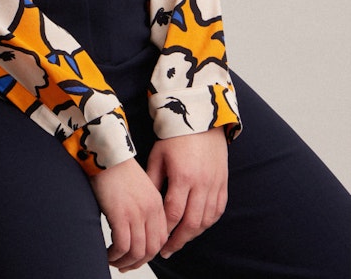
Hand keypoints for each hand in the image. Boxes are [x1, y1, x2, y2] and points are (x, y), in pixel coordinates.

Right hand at [89, 157, 167, 271]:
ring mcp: (136, 213)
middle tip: (125, 265)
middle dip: (138, 262)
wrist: (106, 154)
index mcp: (156, 203)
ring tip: (114, 261)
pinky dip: (115, 255)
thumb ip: (143, 207)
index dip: (149, 252)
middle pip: (151, 249)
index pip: (160, 238)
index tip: (137, 257)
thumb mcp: (139, 188)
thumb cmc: (117, 168)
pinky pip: (122, 246)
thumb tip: (136, 229)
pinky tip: (108, 253)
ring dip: (125, 262)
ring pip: (137, 251)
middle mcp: (150, 210)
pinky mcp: (120, 214)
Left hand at [146, 127, 227, 259]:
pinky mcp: (223, 182)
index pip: (174, 212)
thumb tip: (145, 204)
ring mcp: (215, 184)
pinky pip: (218, 210)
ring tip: (180, 241)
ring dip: (193, 233)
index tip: (155, 238)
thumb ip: (153, 181)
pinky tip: (197, 226)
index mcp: (183, 176)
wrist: (201, 119)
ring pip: (206, 219)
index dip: (165, 229)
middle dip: (178, 240)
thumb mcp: (158, 155)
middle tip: (167, 251)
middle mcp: (202, 183)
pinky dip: (207, 222)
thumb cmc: (175, 135)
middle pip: (192, 222)